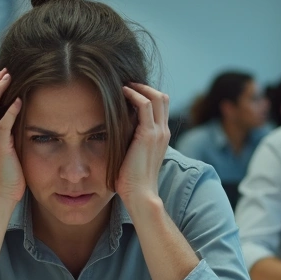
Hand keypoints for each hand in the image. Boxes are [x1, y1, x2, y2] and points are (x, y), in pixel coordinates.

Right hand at [0, 69, 24, 204]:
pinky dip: (11, 110)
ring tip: (9, 77)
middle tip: (5, 71)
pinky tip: (20, 101)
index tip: (2, 76)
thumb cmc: (4, 174)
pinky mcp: (0, 146)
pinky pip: (4, 123)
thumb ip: (6, 133)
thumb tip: (17, 121)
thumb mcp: (3, 149)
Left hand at [115, 84, 170, 204]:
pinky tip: (121, 92)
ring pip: (156, 97)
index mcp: (161, 137)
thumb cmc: (132, 181)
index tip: (130, 91)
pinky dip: (134, 94)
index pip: (161, 107)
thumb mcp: (133, 157)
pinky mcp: (148, 134)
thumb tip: (117, 133)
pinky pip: (144, 104)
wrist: (140, 195)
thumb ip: (131, 143)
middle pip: (162, 97)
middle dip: (145, 87)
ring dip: (139, 87)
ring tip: (123, 85)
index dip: (148, 95)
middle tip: (127, 84)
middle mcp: (163, 132)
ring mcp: (157, 132)